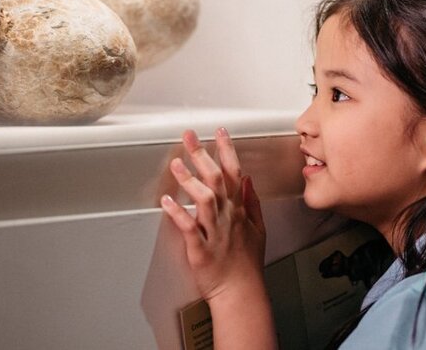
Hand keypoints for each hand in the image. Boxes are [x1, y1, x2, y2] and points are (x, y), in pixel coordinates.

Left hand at [160, 128, 266, 302]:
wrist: (241, 292)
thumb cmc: (247, 264)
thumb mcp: (258, 228)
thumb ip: (252, 202)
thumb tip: (248, 180)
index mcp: (239, 209)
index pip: (235, 172)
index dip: (226, 150)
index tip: (218, 132)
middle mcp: (227, 216)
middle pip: (217, 179)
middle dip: (202, 155)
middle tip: (189, 137)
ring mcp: (215, 232)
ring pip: (204, 199)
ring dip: (189, 180)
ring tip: (176, 164)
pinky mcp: (200, 249)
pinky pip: (189, 228)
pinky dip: (178, 214)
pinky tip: (166, 202)